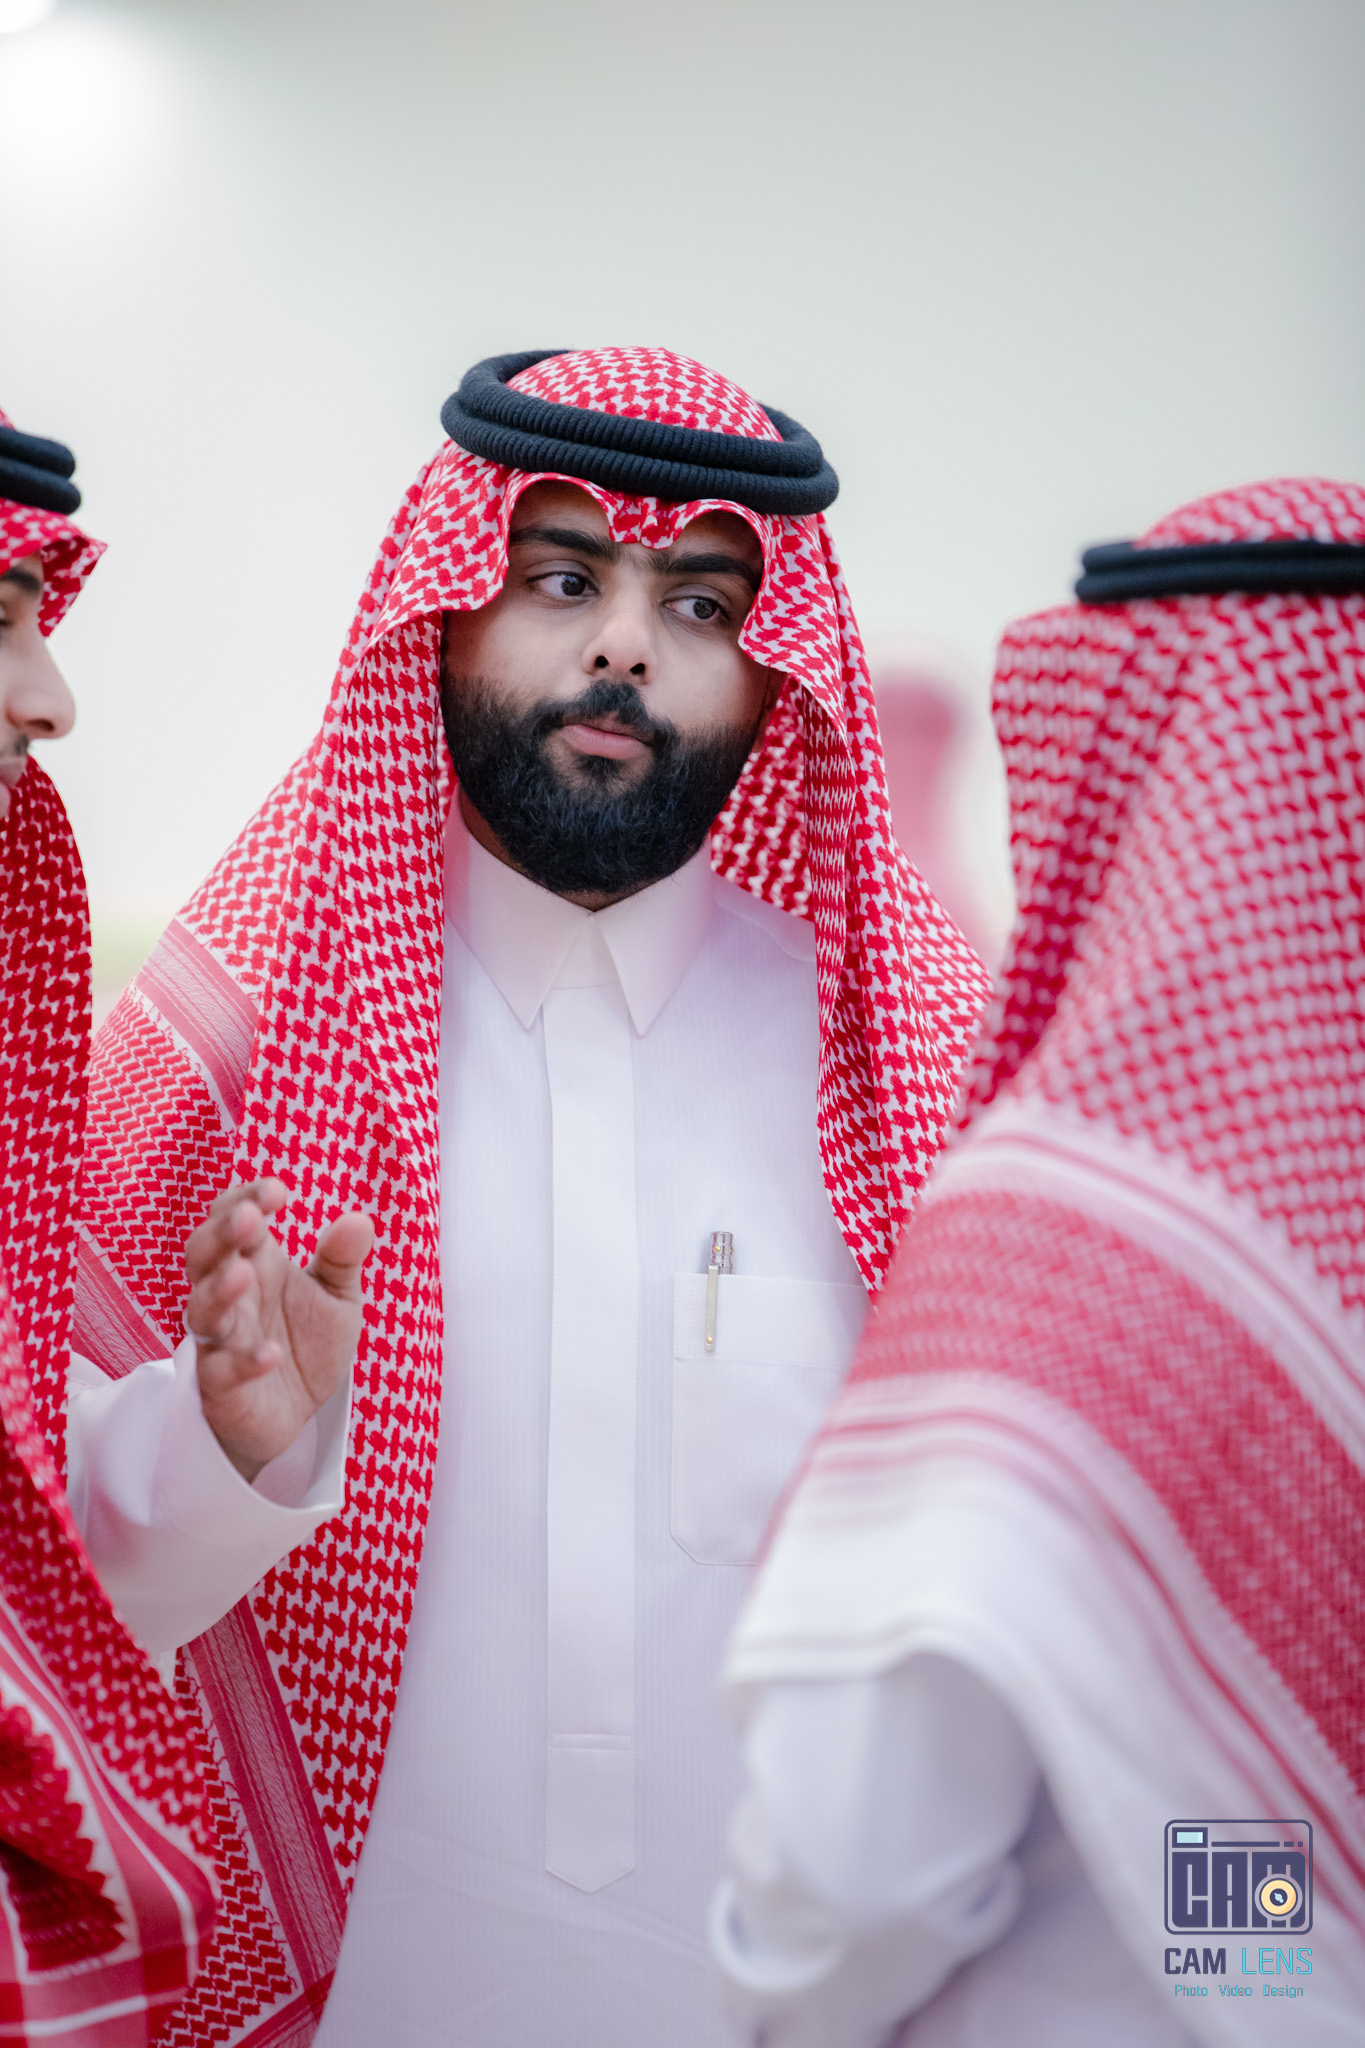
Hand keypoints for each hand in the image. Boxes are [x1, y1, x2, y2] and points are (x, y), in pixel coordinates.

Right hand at [183, 1178, 374, 1483]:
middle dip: (220, 1233)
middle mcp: (230, 1297)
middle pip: (202, 1255)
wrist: (295, 1415)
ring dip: (218, 1290)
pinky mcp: (221, 1387)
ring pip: (202, 1310)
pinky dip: (244, 1361)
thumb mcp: (337, 1299)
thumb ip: (343, 1261)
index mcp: (254, 1263)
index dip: (246, 1199)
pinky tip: (271, 1354)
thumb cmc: (305, 1345)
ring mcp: (220, 1341)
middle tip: (249, 1218)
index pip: (232, 1218)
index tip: (279, 1191)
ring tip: (244, 1274)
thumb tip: (358, 1220)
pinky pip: (222, 1371)